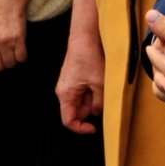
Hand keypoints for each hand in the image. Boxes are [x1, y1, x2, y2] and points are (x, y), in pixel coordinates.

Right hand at [55, 16, 104, 133]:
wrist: (84, 37)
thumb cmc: (89, 58)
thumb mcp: (99, 84)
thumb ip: (98, 103)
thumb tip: (97, 113)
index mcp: (65, 94)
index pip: (69, 121)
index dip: (81, 128)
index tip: (94, 127)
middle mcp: (62, 91)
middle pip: (76, 111)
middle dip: (90, 109)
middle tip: (101, 96)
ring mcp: (67, 84)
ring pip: (80, 101)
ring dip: (92, 99)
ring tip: (100, 84)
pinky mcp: (72, 78)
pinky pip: (81, 92)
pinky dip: (91, 91)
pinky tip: (97, 80)